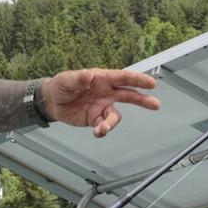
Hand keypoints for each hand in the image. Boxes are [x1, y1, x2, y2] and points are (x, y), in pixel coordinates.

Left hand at [43, 69, 158, 136]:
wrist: (52, 102)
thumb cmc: (61, 85)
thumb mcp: (66, 79)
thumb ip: (78, 78)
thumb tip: (87, 76)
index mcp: (102, 79)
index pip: (123, 78)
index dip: (138, 80)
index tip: (151, 83)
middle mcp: (106, 92)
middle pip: (128, 95)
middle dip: (142, 99)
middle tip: (155, 104)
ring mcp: (102, 106)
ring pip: (115, 115)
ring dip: (112, 122)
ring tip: (103, 128)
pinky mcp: (95, 118)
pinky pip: (103, 125)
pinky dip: (102, 130)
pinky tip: (98, 131)